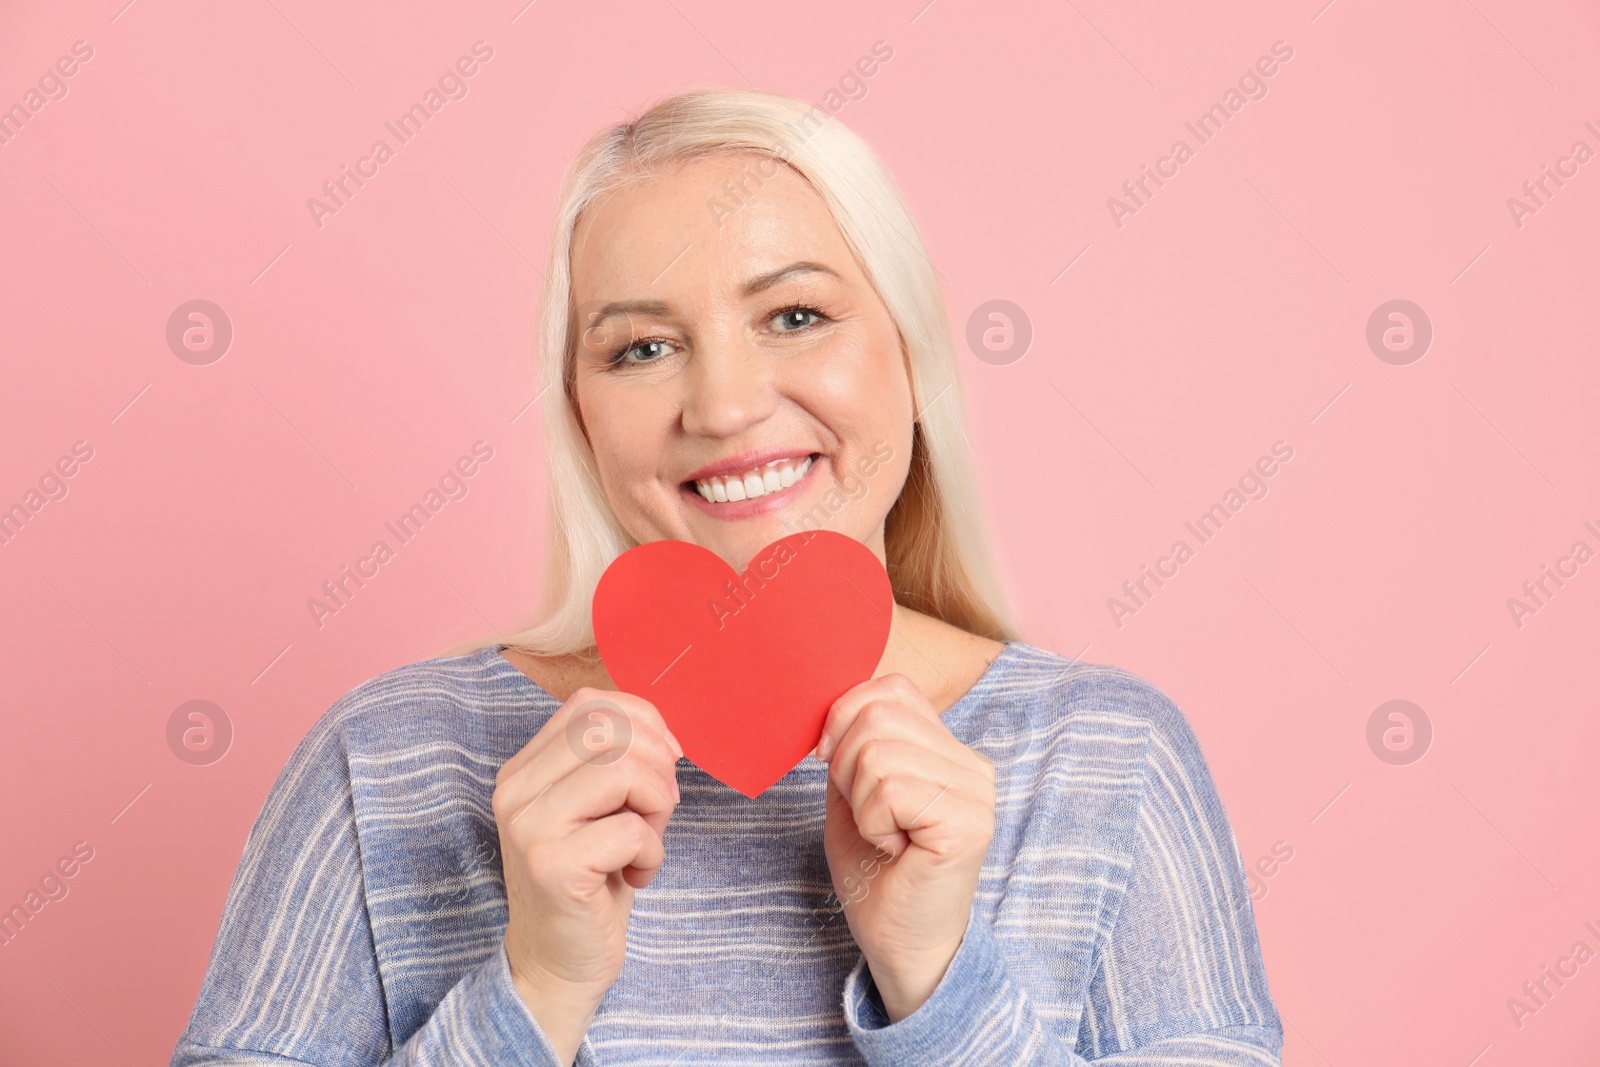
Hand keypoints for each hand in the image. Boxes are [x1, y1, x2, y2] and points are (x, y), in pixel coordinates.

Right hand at [491, 687, 682, 1059]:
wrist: (557, 963)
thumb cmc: (591, 881)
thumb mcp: (600, 808)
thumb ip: (614, 761)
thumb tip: (665, 733)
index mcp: (524, 768)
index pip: (589, 703)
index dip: (643, 720)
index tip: (666, 760)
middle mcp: (515, 790)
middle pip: (608, 728)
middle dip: (656, 762)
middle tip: (658, 809)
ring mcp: (529, 826)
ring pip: (622, 770)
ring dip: (657, 805)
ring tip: (647, 840)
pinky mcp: (551, 866)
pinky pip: (630, 830)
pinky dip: (652, 851)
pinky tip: (636, 875)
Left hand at [814, 673, 995, 1021]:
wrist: (897, 944)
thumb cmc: (875, 874)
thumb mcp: (852, 793)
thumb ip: (851, 743)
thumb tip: (833, 704)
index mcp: (948, 750)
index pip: (892, 688)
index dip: (845, 718)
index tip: (834, 768)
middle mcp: (971, 764)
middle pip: (877, 714)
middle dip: (845, 767)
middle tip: (868, 817)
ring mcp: (975, 792)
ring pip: (877, 752)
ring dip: (860, 802)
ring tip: (884, 836)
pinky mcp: (967, 822)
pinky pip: (889, 789)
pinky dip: (872, 823)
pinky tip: (895, 850)